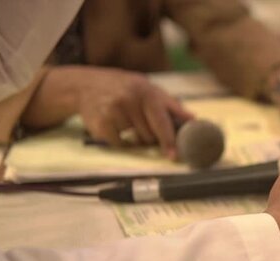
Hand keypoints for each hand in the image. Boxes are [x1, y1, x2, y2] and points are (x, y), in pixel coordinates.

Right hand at [75, 67, 192, 158]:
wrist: (86, 85)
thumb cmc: (126, 88)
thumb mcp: (149, 89)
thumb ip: (171, 105)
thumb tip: (193, 119)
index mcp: (146, 91)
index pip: (161, 121)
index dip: (169, 140)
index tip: (174, 156)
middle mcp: (130, 100)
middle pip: (150, 135)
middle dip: (151, 136)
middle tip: (143, 125)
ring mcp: (113, 112)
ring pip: (136, 141)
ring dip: (136, 137)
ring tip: (128, 121)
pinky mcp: (100, 124)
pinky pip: (119, 144)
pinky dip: (121, 140)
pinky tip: (115, 125)